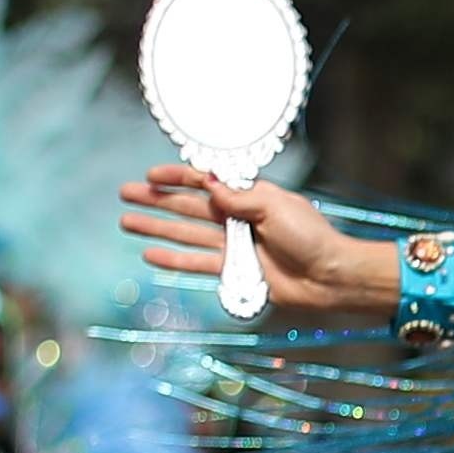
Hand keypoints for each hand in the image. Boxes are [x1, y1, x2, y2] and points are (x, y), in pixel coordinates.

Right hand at [123, 165, 403, 320]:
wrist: (328, 276)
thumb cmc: (310, 237)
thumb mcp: (276, 206)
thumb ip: (240, 198)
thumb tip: (210, 185)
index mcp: (249, 196)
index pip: (206, 181)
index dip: (178, 177)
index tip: (152, 175)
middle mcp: (237, 218)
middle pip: (187, 206)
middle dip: (156, 200)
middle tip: (126, 193)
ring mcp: (232, 245)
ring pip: (185, 233)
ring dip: (157, 228)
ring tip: (127, 222)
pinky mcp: (233, 271)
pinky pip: (197, 263)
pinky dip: (174, 259)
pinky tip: (150, 254)